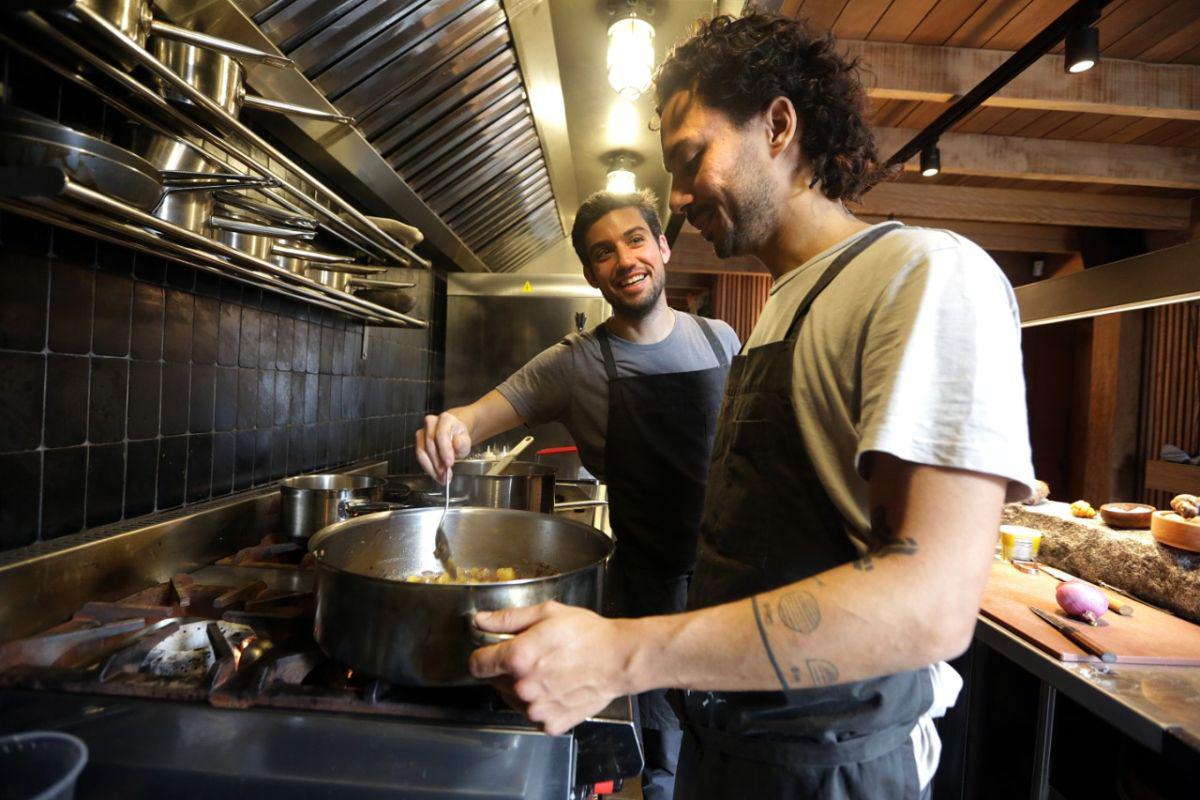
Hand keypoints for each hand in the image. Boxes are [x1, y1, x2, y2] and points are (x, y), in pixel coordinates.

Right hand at [415, 412, 471, 480]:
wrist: (454, 434)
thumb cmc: (459, 437)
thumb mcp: (466, 440)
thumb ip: (462, 442)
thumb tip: (456, 443)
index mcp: (445, 419)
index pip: (441, 434)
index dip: (444, 450)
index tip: (449, 464)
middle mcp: (431, 423)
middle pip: (430, 444)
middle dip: (437, 462)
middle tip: (446, 475)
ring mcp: (422, 432)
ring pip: (422, 452)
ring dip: (431, 468)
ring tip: (442, 478)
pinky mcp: (418, 442)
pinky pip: (420, 457)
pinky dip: (428, 468)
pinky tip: (437, 475)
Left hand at [469, 602, 635, 734]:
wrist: (619, 659)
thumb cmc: (587, 633)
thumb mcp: (547, 613)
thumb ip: (508, 619)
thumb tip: (480, 620)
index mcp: (518, 658)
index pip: (477, 665)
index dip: (483, 656)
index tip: (493, 653)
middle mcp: (523, 688)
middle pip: (496, 682)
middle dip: (508, 669)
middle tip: (535, 656)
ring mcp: (538, 710)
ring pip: (514, 700)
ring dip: (524, 689)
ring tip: (550, 672)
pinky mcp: (552, 724)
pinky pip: (535, 716)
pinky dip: (542, 705)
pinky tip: (558, 689)